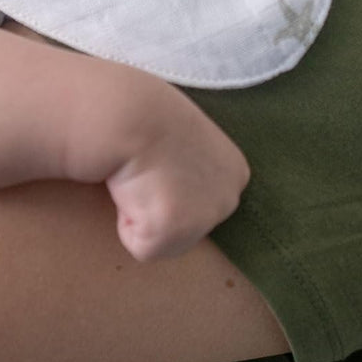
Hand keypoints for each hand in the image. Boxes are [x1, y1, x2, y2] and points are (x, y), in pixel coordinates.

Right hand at [105, 104, 249, 260]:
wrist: (130, 115)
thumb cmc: (148, 115)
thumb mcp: (186, 139)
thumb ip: (192, 165)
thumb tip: (176, 182)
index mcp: (234, 172)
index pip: (199, 199)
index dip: (170, 185)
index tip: (160, 161)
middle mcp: (228, 198)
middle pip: (187, 226)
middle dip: (161, 207)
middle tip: (146, 173)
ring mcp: (205, 218)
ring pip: (165, 239)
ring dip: (144, 216)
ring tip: (138, 181)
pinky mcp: (173, 232)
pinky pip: (142, 246)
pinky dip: (127, 224)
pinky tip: (130, 192)